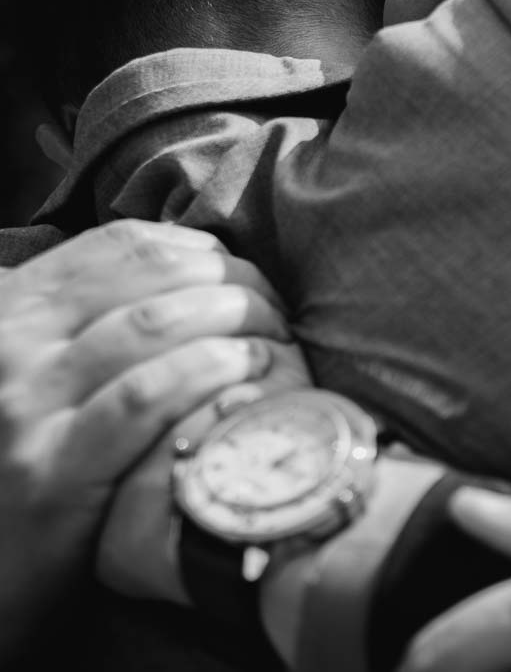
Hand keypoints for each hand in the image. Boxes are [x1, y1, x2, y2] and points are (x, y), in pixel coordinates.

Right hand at [0, 221, 293, 653]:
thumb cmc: (30, 460)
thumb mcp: (42, 370)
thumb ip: (94, 316)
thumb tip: (200, 264)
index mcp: (11, 309)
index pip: (124, 245)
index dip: (206, 253)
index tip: (251, 279)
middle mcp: (9, 345)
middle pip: (152, 279)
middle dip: (235, 286)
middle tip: (279, 316)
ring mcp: (23, 406)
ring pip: (154, 328)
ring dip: (237, 325)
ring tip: (276, 346)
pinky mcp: (48, 471)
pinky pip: (145, 399)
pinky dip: (209, 377)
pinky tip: (250, 380)